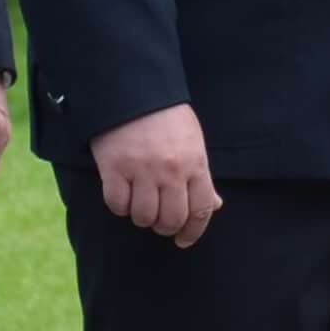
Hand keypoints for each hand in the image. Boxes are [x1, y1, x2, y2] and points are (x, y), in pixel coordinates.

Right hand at [89, 103, 222, 246]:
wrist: (133, 90)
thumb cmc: (167, 117)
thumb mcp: (193, 142)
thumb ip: (202, 177)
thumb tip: (215, 206)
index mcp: (195, 163)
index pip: (201, 209)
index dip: (193, 231)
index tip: (184, 240)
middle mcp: (171, 170)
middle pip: (171, 219)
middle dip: (165, 227)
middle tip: (159, 221)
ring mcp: (142, 170)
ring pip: (143, 217)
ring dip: (141, 217)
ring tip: (140, 202)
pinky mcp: (114, 169)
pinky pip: (117, 205)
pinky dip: (119, 206)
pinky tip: (122, 193)